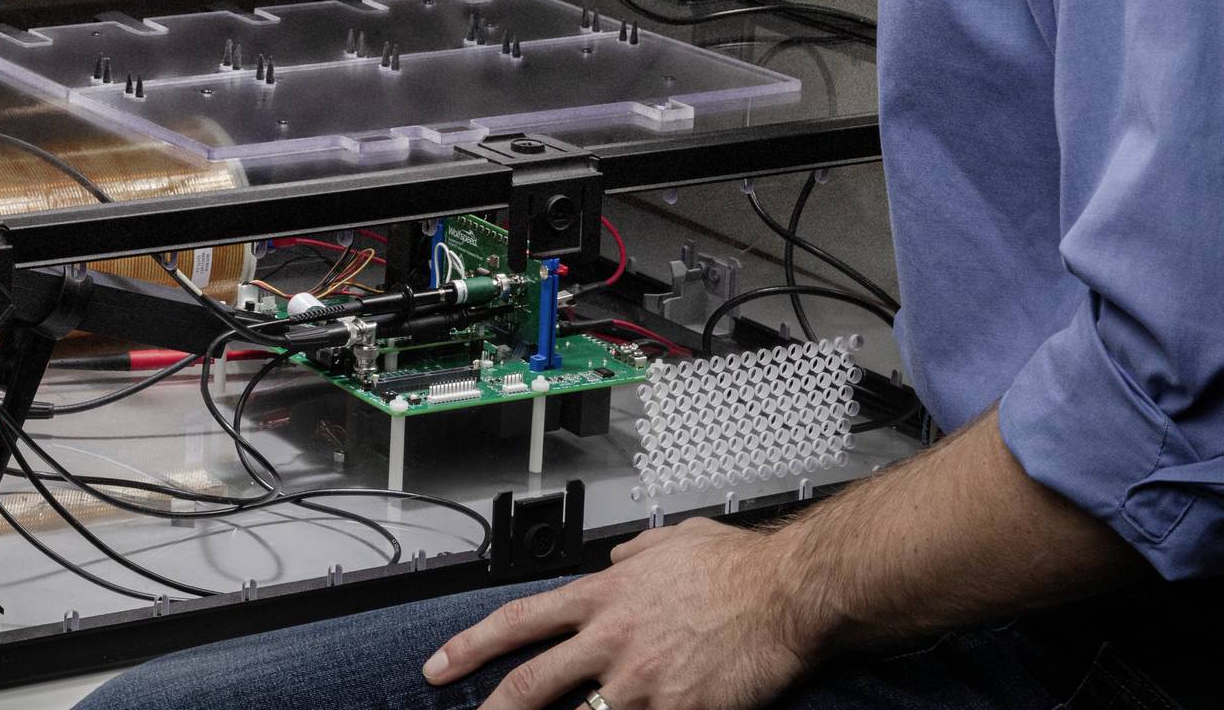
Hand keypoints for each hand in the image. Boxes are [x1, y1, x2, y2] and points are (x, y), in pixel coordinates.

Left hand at [422, 520, 819, 709]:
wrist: (785, 594)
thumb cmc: (736, 567)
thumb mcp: (669, 541)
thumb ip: (632, 554)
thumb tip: (616, 559)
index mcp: (603, 596)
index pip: (517, 621)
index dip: (469, 647)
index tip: (439, 665)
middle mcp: (611, 640)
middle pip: (531, 683)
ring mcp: (639, 682)